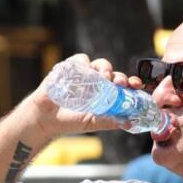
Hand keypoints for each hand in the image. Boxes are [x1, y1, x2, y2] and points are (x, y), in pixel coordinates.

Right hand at [26, 53, 141, 137]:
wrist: (45, 119)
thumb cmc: (70, 121)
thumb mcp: (93, 123)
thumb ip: (110, 121)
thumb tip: (130, 123)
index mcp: (105, 93)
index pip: (122, 85)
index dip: (131, 83)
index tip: (137, 85)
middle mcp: (97, 82)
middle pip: (114, 73)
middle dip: (120, 76)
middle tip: (121, 82)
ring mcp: (84, 74)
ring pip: (100, 64)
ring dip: (105, 69)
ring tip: (104, 78)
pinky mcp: (70, 67)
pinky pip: (81, 60)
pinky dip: (85, 64)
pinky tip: (85, 73)